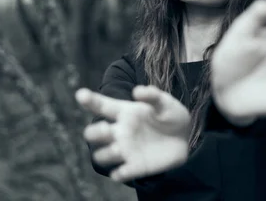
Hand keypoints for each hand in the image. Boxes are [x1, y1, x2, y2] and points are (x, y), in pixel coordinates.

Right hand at [75, 85, 190, 181]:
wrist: (184, 138)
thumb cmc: (170, 116)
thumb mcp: (165, 102)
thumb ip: (153, 95)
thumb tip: (137, 91)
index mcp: (125, 112)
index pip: (102, 105)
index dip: (90, 100)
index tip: (81, 94)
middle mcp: (120, 131)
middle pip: (94, 133)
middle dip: (95, 132)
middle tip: (106, 128)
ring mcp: (126, 150)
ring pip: (102, 155)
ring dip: (106, 154)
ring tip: (118, 149)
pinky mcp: (135, 166)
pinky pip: (119, 173)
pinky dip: (119, 173)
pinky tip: (123, 171)